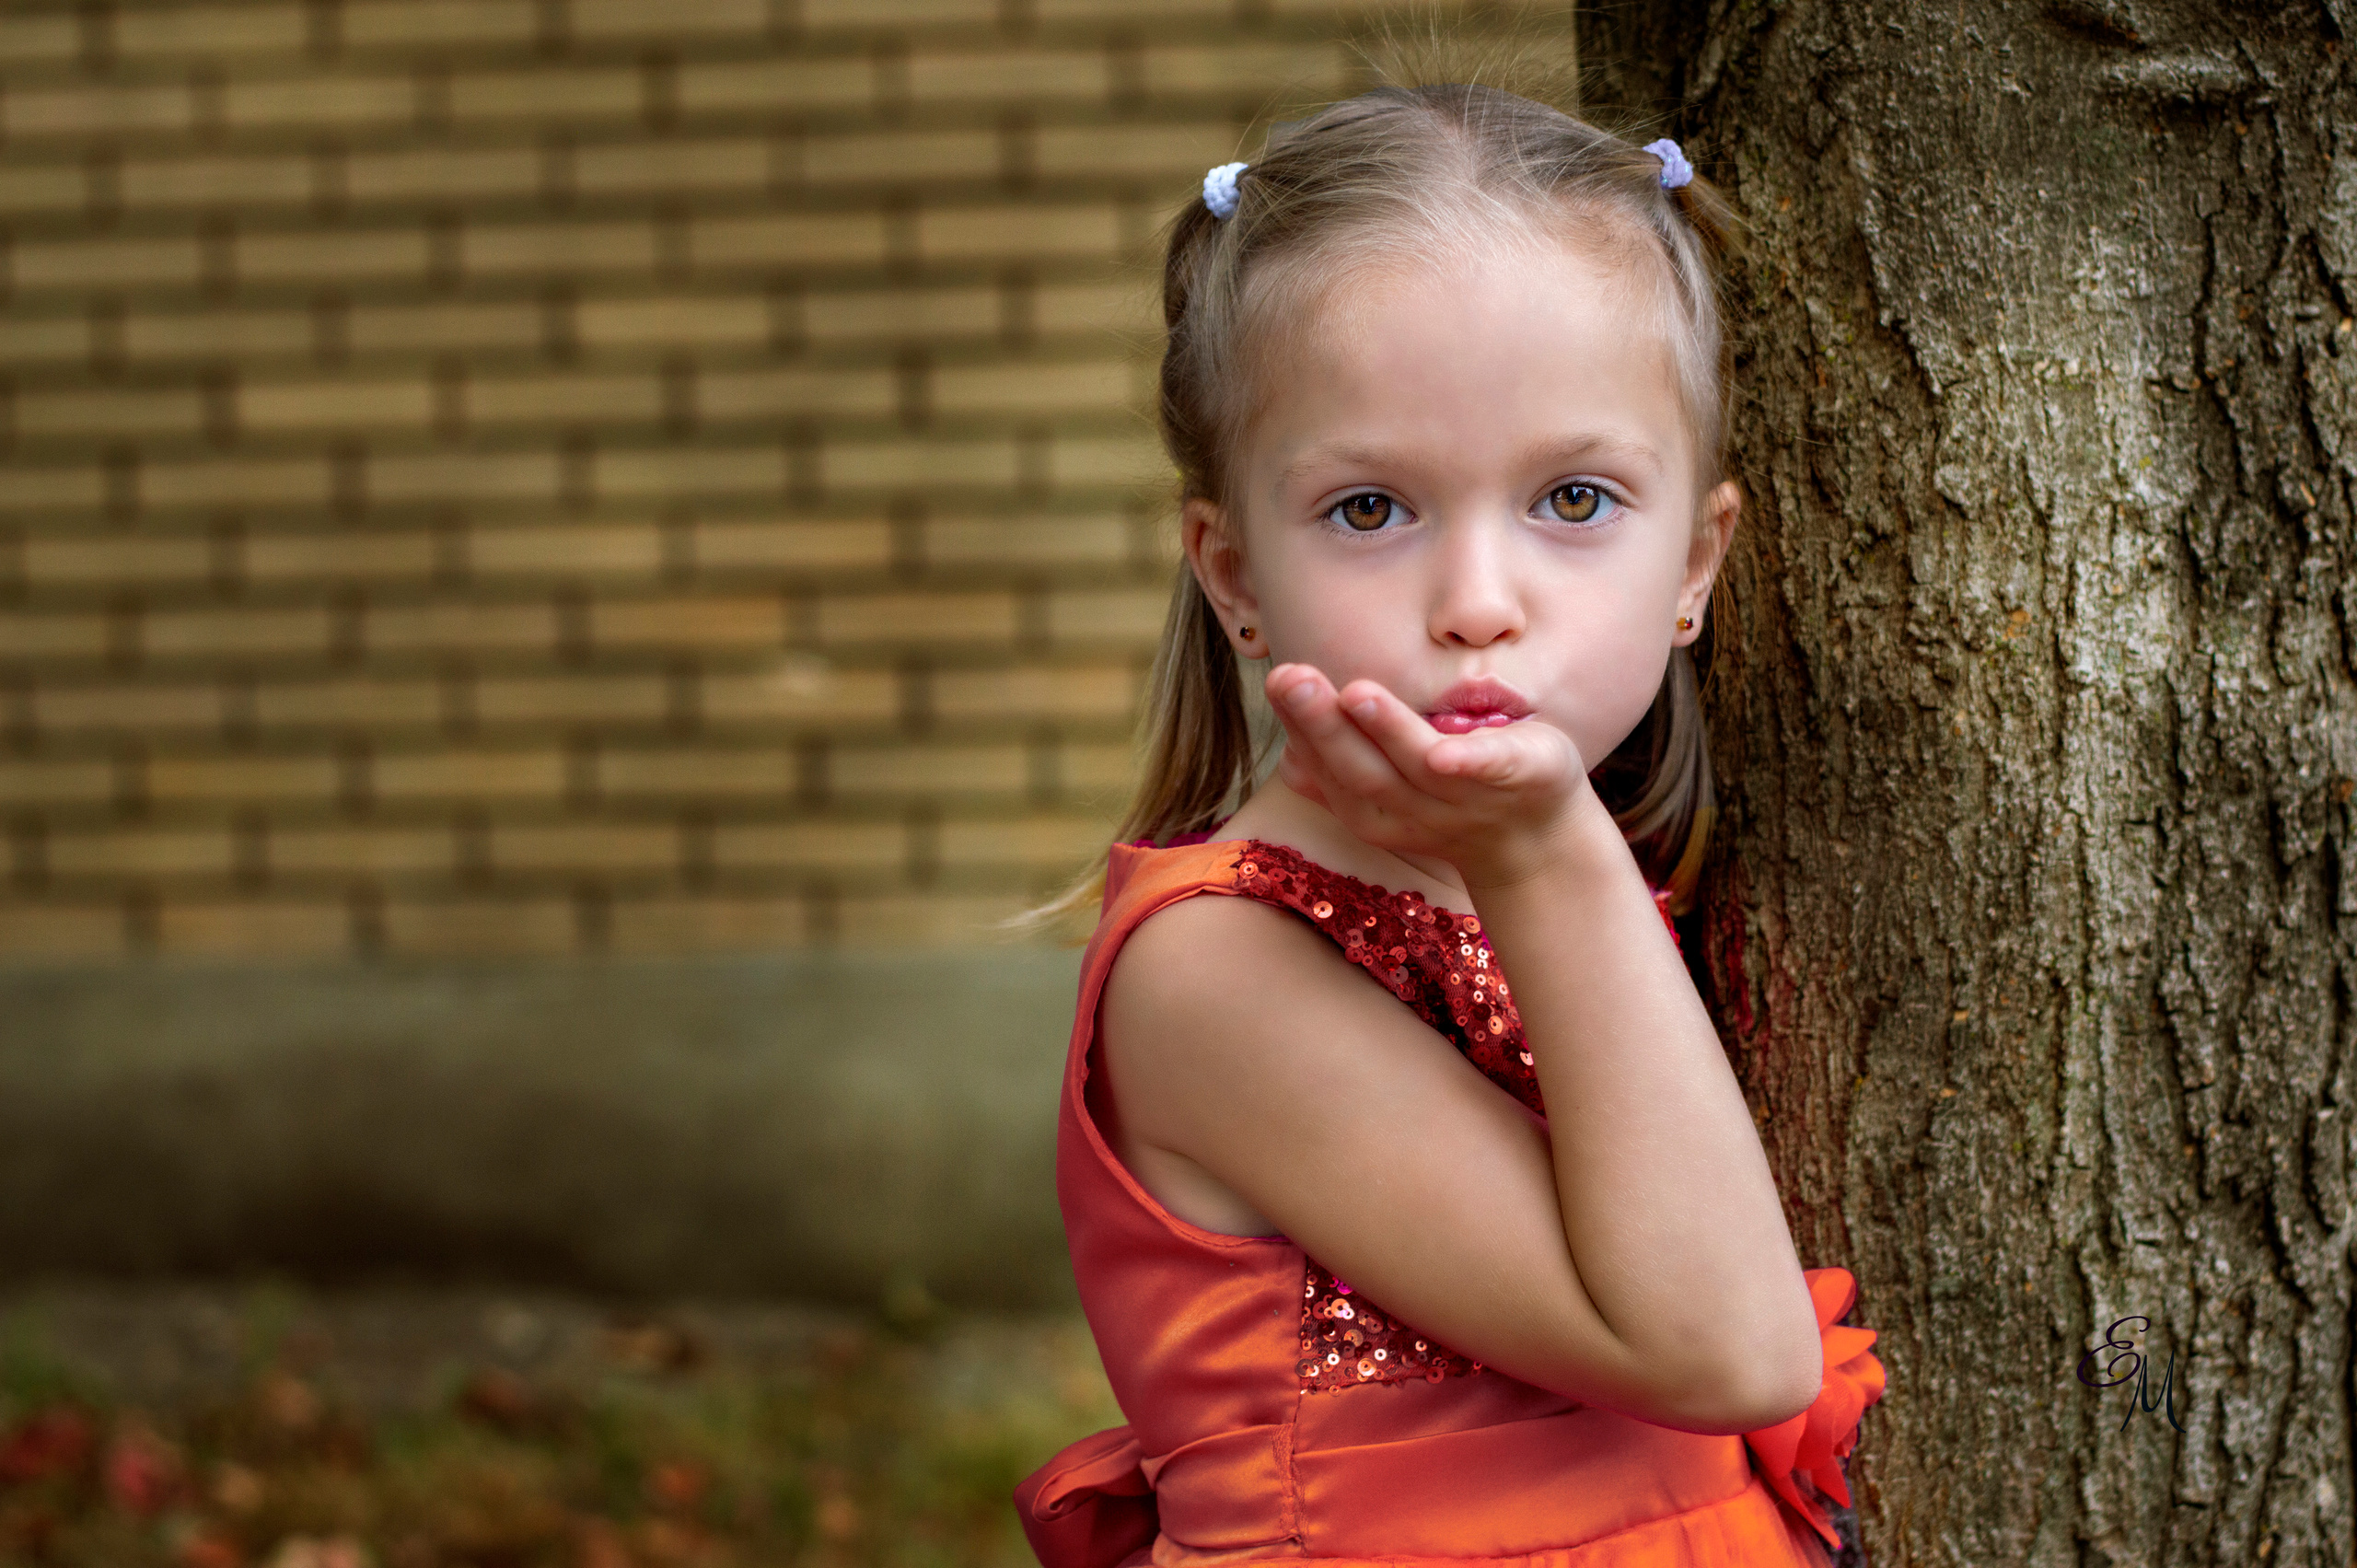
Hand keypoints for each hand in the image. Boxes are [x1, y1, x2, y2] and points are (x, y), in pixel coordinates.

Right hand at [1265, 663, 1608, 888]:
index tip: (1276, 681)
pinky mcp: (1516, 777)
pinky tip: (1444, 755)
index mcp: (1373, 808)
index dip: (1299, 728)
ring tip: (1354, 693)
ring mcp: (1463, 799)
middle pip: (1359, 771)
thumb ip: (1344, 771)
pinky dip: (1465, 765)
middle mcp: (1410, 809)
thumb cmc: (1456, 797)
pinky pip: (1487, 772)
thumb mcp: (1393, 789)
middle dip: (1321, 724)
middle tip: (1289, 677)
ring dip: (1384, 732)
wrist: (1537, 841)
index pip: (1327, 768)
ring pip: (1415, 769)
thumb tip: (1288, 756)